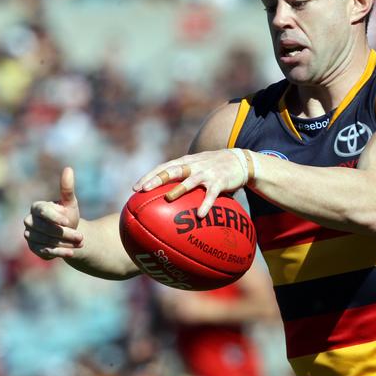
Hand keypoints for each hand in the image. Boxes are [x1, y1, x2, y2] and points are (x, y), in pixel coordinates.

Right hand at [23, 167, 83, 259]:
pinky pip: (44, 251)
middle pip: (44, 228)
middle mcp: (29, 220)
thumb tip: (68, 169)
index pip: (42, 211)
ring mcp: (30, 234)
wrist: (68, 233)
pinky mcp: (33, 247)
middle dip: (64, 233)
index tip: (68, 222)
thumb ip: (67, 188)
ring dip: (64, 243)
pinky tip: (71, 253)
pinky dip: (58, 252)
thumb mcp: (71, 203)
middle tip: (82, 237)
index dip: (54, 217)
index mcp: (37, 207)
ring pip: (45, 240)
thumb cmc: (68, 215)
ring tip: (80, 243)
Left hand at [133, 149, 250, 217]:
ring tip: (168, 198)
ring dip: (179, 189)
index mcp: (186, 162)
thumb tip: (162, 195)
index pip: (164, 167)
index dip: (149, 176)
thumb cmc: (213, 167)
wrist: (240, 161)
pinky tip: (200, 215)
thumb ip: (182, 176)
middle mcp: (194, 166)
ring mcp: (207, 173)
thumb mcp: (196, 166)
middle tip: (143, 189)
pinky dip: (206, 203)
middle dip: (157, 179)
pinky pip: (212, 194)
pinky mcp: (220, 182)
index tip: (135, 188)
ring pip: (190, 181)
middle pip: (172, 170)